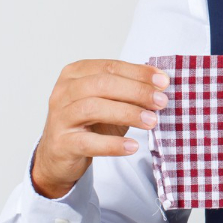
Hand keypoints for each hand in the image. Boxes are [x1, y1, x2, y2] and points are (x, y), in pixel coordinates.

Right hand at [31, 59, 171, 198]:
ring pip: (93, 108)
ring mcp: (60, 117)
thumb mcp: (110, 102)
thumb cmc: (88, 124)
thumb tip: (160, 82)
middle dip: (136, 91)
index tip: (163, 82)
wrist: (59, 155)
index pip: (110, 67)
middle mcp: (63, 92)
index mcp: (75, 74)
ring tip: (151, 122)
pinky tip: (132, 146)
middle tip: (160, 102)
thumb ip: (130, 89)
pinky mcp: (61, 143)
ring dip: (127, 113)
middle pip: (102, 84)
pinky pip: (88, 142)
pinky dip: (113, 144)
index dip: (139, 73)